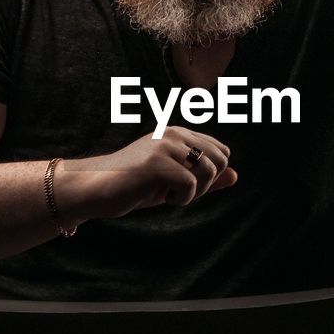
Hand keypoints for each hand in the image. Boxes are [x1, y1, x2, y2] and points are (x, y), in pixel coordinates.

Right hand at [53, 126, 236, 225]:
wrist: (96, 189)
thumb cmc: (135, 187)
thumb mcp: (175, 183)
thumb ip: (205, 179)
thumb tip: (237, 176)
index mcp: (180, 133)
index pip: (222, 152)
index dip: (211, 175)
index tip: (186, 184)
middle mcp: (174, 133)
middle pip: (220, 161)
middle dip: (207, 184)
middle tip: (178, 192)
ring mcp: (165, 145)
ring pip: (210, 171)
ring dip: (193, 192)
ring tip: (167, 193)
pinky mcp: (157, 161)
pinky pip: (191, 184)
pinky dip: (180, 199)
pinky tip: (160, 197)